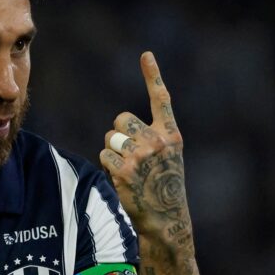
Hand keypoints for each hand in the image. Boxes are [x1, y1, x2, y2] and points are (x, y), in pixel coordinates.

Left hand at [99, 51, 189, 240]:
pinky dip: (108, 166)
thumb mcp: (167, 156)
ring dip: (112, 152)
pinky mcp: (126, 168)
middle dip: (119, 134)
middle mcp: (159, 140)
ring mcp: (142, 154)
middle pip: (121, 119)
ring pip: (110, 137)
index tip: (146, 55)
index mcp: (171, 134)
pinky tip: (123, 179)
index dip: (152, 75)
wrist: (167, 219)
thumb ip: (151, 136)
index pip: (161, 99)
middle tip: (131, 155)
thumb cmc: (163, 185)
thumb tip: (120, 126)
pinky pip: (103, 155)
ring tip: (129, 170)